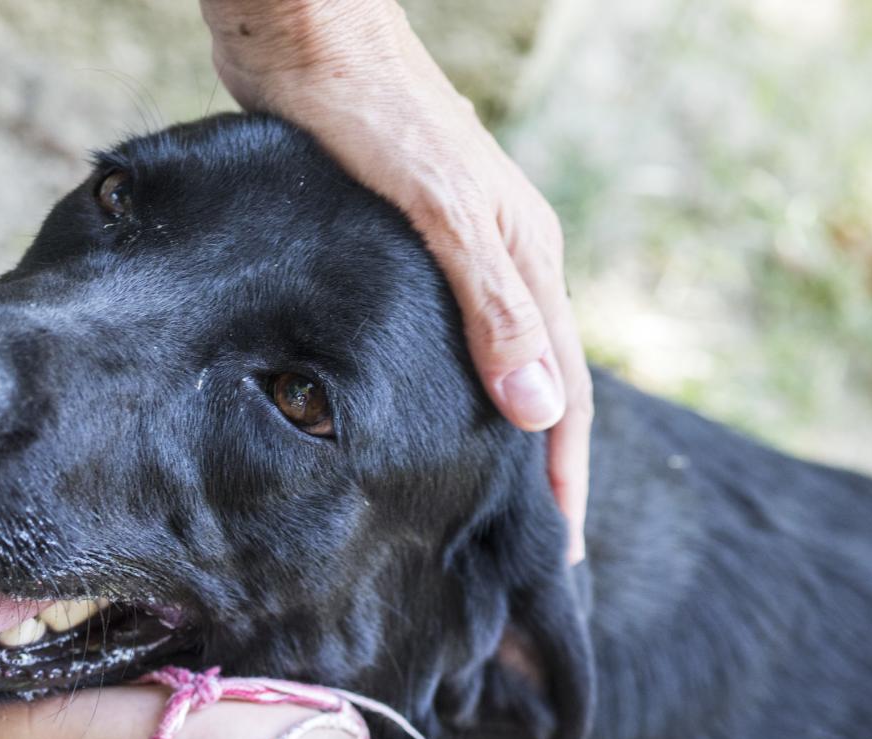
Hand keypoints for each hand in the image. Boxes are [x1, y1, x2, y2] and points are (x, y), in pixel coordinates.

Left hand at [201, 0, 592, 561]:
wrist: (306, 40)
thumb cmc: (371, 119)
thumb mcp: (441, 213)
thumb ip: (490, 305)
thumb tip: (541, 411)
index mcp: (526, 257)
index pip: (565, 389)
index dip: (564, 476)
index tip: (558, 555)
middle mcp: (499, 260)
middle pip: (533, 382)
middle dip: (535, 471)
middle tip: (517, 553)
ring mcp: (451, 254)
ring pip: (481, 363)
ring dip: (486, 436)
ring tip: (469, 508)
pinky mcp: (398, 247)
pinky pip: (433, 340)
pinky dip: (435, 393)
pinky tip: (404, 423)